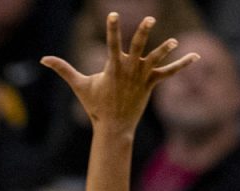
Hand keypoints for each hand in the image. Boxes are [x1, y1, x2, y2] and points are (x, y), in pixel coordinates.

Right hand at [40, 13, 197, 132]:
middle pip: (138, 47)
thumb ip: (63, 69)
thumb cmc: (95, 105)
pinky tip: (196, 57)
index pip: (113, 43)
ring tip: (173, 42)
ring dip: (165, 50)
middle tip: (149, 20)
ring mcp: (142, 77)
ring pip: (155, 59)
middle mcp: (129, 69)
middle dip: (143, 33)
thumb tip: (43, 59)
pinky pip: (169, 73)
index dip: (112, 29)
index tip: (113, 15)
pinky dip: (182, 64)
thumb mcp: (79, 85)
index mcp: (113, 67)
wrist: (113, 127)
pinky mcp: (151, 84)